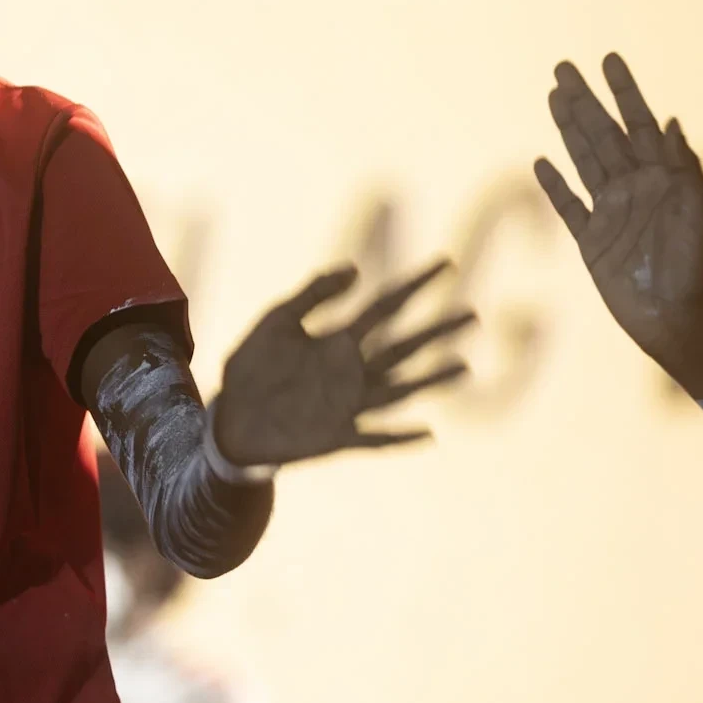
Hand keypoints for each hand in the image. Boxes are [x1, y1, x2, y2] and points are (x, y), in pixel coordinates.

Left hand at [218, 261, 474, 467]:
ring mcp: (347, 405)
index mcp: (338, 340)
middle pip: (403, 347)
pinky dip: (399, 437)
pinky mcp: (336, 437)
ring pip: (398, 390)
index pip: (385, 307)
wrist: (230, 419)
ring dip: (430, 380)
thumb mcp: (277, 322)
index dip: (415, 285)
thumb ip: (313, 294)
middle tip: (472, 313)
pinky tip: (428, 433)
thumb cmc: (252, 368)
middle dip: (436, 331)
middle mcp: (352, 372)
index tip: (446, 263)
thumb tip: (356, 268)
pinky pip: (374, 439)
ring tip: (464, 366)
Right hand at [534, 53, 702, 364]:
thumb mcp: (697, 210)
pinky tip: (541, 162)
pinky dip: (554, 185)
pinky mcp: (591, 241)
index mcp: (663, 176)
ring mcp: (611, 213)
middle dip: (585, 100)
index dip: (624, 91)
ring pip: (583, 159)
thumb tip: (668, 121)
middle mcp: (634, 188)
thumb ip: (681, 166)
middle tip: (564, 66)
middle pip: (603, 134)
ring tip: (552, 97)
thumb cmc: (697, 266)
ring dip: (567, 128)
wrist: (676, 317)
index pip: (639, 122)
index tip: (609, 59)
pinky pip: (568, 206)